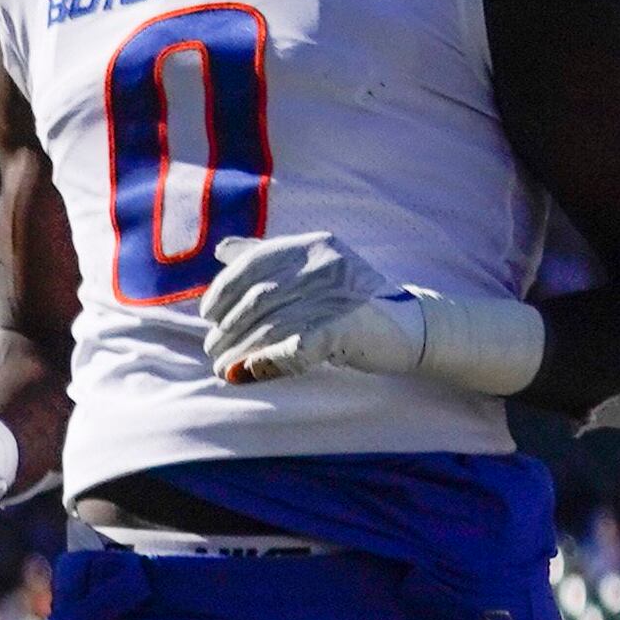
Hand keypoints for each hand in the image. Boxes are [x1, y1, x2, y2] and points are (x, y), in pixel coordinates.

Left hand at [201, 230, 541, 394]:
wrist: (410, 327)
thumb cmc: (351, 300)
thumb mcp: (312, 269)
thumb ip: (267, 257)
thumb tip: (221, 249)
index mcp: (312, 246)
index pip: (250, 266)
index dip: (221, 292)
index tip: (209, 315)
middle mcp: (323, 265)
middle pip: (256, 301)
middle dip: (227, 328)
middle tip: (213, 348)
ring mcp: (335, 296)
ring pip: (268, 327)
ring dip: (238, 351)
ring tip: (223, 367)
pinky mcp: (343, 329)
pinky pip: (291, 348)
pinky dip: (263, 363)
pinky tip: (245, 372)